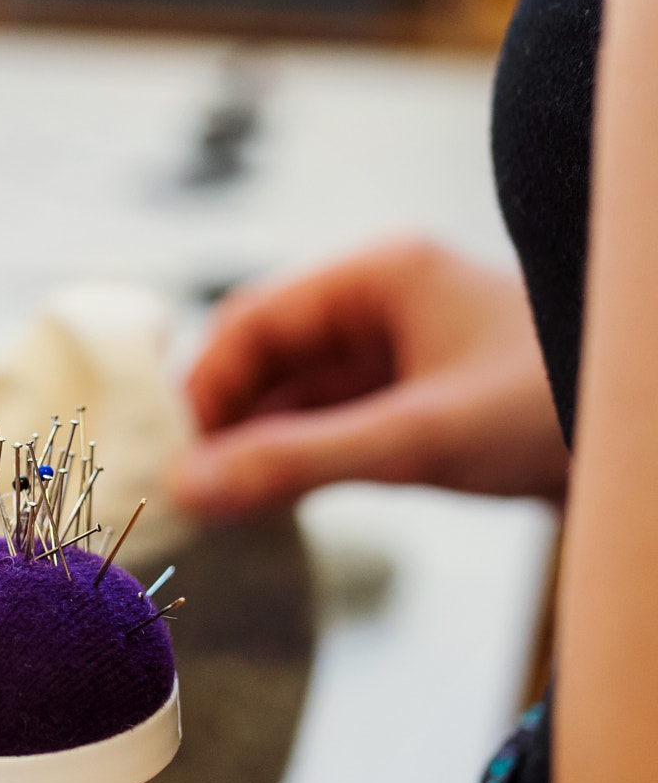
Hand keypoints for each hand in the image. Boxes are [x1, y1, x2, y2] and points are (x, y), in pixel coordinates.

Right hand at [170, 237, 567, 517]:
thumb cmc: (553, 413)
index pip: (250, 321)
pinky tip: (271, 499)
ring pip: (293, 394)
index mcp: (378, 276)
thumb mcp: (416, 439)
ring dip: (255, 445)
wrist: (649, 453)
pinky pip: (329, 421)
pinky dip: (295, 458)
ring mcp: (399, 351)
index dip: (200, 387)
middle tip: (187, 490)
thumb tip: (187, 488)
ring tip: (222, 506)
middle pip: (265, 357)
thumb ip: (296, 462)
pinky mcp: (415, 398)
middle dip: (222, 420)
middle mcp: (382, 303)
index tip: (171, 456)